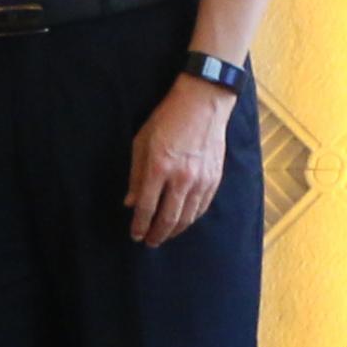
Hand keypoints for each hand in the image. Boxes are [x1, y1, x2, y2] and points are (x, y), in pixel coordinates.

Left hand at [128, 75, 236, 245]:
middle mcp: (182, 178)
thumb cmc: (166, 119)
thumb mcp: (141, 142)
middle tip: (149, 242)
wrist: (203, 104)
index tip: (135, 235)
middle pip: (168, 218)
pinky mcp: (215, 179)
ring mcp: (201, 180)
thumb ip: (136, 175)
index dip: (140, 225)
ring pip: (188, 217)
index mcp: (159, 168)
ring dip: (175, 230)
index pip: (147, 207)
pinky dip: (191, 218)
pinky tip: (183, 221)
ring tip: (164, 235)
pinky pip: (202, 207)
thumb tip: (131, 203)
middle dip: (157, 234)